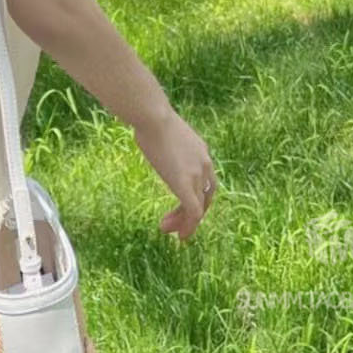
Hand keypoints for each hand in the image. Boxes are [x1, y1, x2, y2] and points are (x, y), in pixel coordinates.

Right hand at [133, 107, 216, 239]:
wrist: (153, 118)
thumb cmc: (150, 118)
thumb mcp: (162, 130)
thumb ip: (162, 140)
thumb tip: (146, 134)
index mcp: (201, 152)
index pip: (205, 181)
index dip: (196, 195)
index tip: (180, 204)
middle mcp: (204, 165)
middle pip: (205, 197)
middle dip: (191, 213)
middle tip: (174, 224)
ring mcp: (197, 175)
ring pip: (199, 208)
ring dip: (184, 222)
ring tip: (167, 231)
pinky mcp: (186, 185)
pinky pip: (193, 211)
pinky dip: (188, 225)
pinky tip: (178, 234)